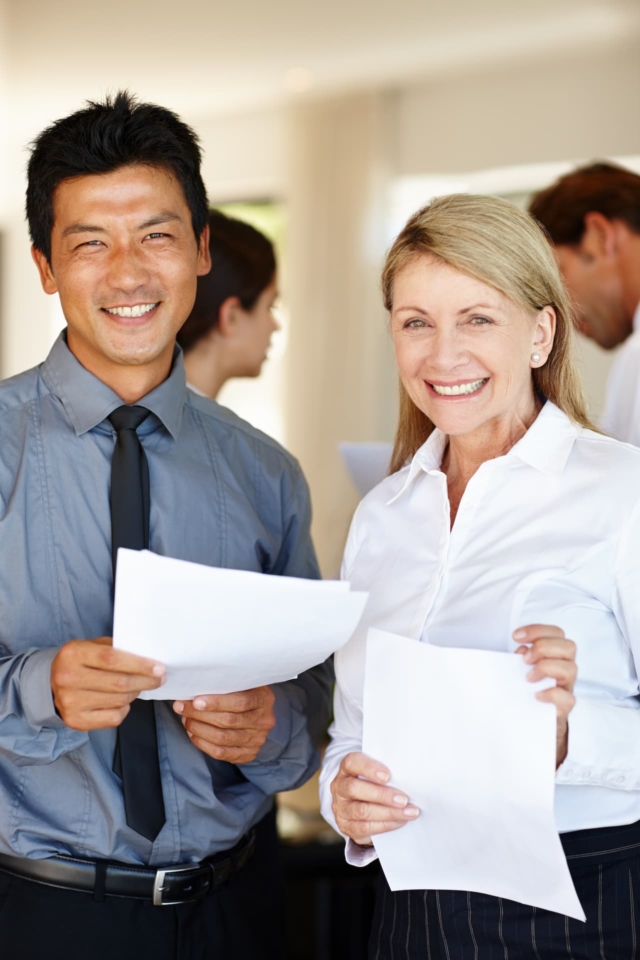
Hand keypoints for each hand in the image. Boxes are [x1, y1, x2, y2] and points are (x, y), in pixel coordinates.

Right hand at [51, 637, 165, 730]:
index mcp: (73, 654)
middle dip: (145, 681)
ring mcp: (70, 702)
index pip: (112, 659)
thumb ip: (116, 648)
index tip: (159, 668)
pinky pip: (113, 717)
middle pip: (118, 683)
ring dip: (136, 693)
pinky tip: (123, 701)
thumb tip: (148, 659)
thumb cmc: (81, 661)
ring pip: (118, 701)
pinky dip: (125, 709)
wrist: (50, 683)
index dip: (139, 664)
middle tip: (159, 678)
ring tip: (140, 686)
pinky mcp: (76, 720)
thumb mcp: (92, 645)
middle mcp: (68, 678)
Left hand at [173, 687, 275, 762]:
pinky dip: (203, 744)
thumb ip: (224, 684)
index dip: (217, 702)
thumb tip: (193, 688)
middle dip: (200, 715)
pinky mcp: (248, 754)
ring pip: (223, 738)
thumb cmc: (243, 693)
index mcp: (264, 699)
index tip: (196, 701)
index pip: (241, 702)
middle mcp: (264, 720)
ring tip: (186, 719)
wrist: (257, 713)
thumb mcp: (241, 683)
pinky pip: (221, 753)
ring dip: (199, 729)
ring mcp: (257, 739)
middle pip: (229, 721)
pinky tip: (193, 734)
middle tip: (181, 708)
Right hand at [331, 751, 418, 846]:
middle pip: (355, 789)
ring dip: (389, 812)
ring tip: (409, 812)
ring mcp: (341, 808)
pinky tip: (400, 821)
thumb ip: (385, 773)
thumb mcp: (375, 774)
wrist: (359, 806)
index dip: (368, 768)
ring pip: (362, 811)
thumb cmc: (373, 784)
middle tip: (404, 799)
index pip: (351, 762)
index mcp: (346, 769)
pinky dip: (385, 825)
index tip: (388, 776)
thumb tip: (409, 778)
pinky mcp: (347, 826)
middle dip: (382, 795)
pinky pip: (365, 828)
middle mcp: (339, 787)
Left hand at [513, 624, 576, 766]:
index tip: (516, 636)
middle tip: (525, 659)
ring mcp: (566, 688)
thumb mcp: (523, 670)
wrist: (536, 724)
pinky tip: (536, 695)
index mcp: (555, 656)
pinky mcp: (564, 708)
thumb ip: (522, 658)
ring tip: (528, 678)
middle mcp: (564, 669)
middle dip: (543, 647)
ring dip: (546, 668)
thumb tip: (519, 651)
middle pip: (569, 646)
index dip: (538, 630)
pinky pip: (568, 698)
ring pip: (572, 668)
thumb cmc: (529, 691)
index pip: (557, 633)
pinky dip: (551, 694)